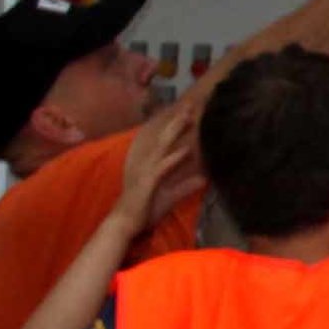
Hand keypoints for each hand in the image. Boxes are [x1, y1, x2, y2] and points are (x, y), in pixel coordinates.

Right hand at [117, 107, 201, 228]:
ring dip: (175, 130)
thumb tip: (204, 179)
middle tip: (191, 103)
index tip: (190, 111)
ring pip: (162, 145)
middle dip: (177, 120)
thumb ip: (186, 186)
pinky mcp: (147, 182)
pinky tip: (186, 150)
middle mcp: (147, 162)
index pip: (165, 141)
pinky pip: (163, 167)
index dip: (176, 125)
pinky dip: (175, 158)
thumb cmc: (145, 209)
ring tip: (189, 116)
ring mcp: (146, 170)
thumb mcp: (171, 196)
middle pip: (164, 137)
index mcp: (151, 164)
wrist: (124, 224)